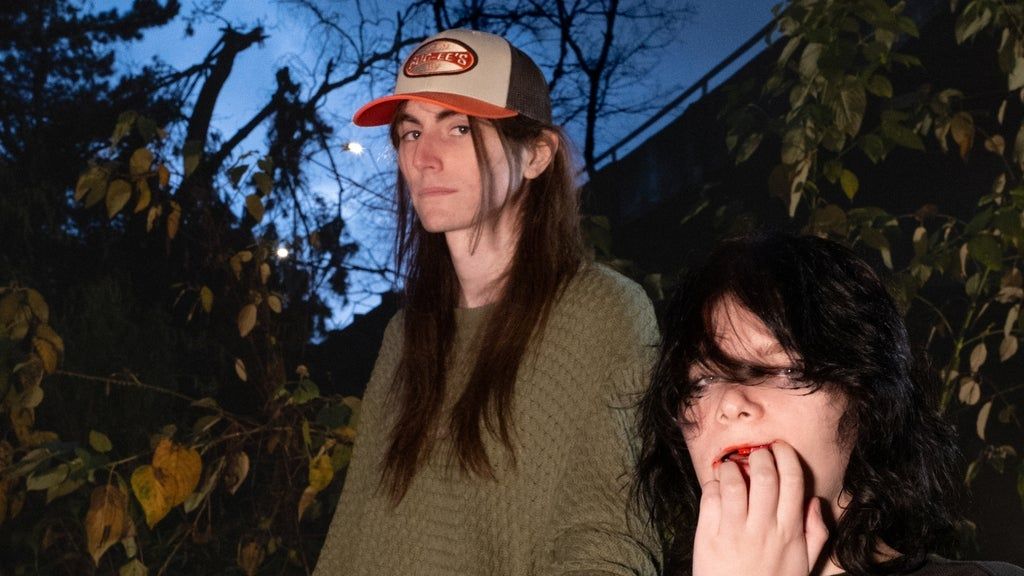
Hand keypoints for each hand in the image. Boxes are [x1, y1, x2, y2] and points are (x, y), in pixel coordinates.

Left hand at [691, 441, 829, 575]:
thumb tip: (814, 502)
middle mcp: (764, 528)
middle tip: (756, 452)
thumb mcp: (803, 565)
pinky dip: (713, 484)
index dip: (786, 455)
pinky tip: (716, 486)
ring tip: (731, 466)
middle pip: (765, 473)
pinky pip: (710, 497)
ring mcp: (735, 531)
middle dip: (760, 454)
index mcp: (790, 531)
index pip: (793, 480)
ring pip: (734, 481)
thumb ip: (815, 533)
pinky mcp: (708, 535)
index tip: (779, 447)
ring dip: (732, 466)